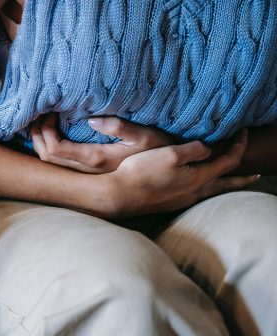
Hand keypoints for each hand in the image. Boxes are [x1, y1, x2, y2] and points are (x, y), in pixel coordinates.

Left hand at [31, 114, 173, 173]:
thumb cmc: (159, 150)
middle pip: (47, 158)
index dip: (45, 132)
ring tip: (43, 121)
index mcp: (97, 159)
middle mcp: (88, 171)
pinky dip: (50, 147)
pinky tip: (53, 133)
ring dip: (41, 142)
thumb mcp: (145, 135)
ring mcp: (87, 173)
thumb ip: (120, 127)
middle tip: (40, 114)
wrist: (168, 173)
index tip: (50, 113)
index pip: (56, 150)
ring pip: (51, 163)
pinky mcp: (90, 172)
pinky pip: (60, 163)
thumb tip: (91, 120)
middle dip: (37, 136)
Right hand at [107, 129, 259, 217]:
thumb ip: (193, 149)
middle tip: (257, 175)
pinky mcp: (170, 203)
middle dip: (242, 178)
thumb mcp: (170, 153)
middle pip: (226, 184)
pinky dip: (206, 188)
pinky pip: (197, 194)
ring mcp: (182, 200)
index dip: (239, 145)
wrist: (120, 195)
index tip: (243, 132)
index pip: (228, 161)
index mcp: (199, 178)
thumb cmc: (143, 172)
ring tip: (230, 181)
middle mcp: (195, 192)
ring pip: (212, 191)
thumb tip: (206, 149)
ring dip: (224, 184)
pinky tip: (198, 186)